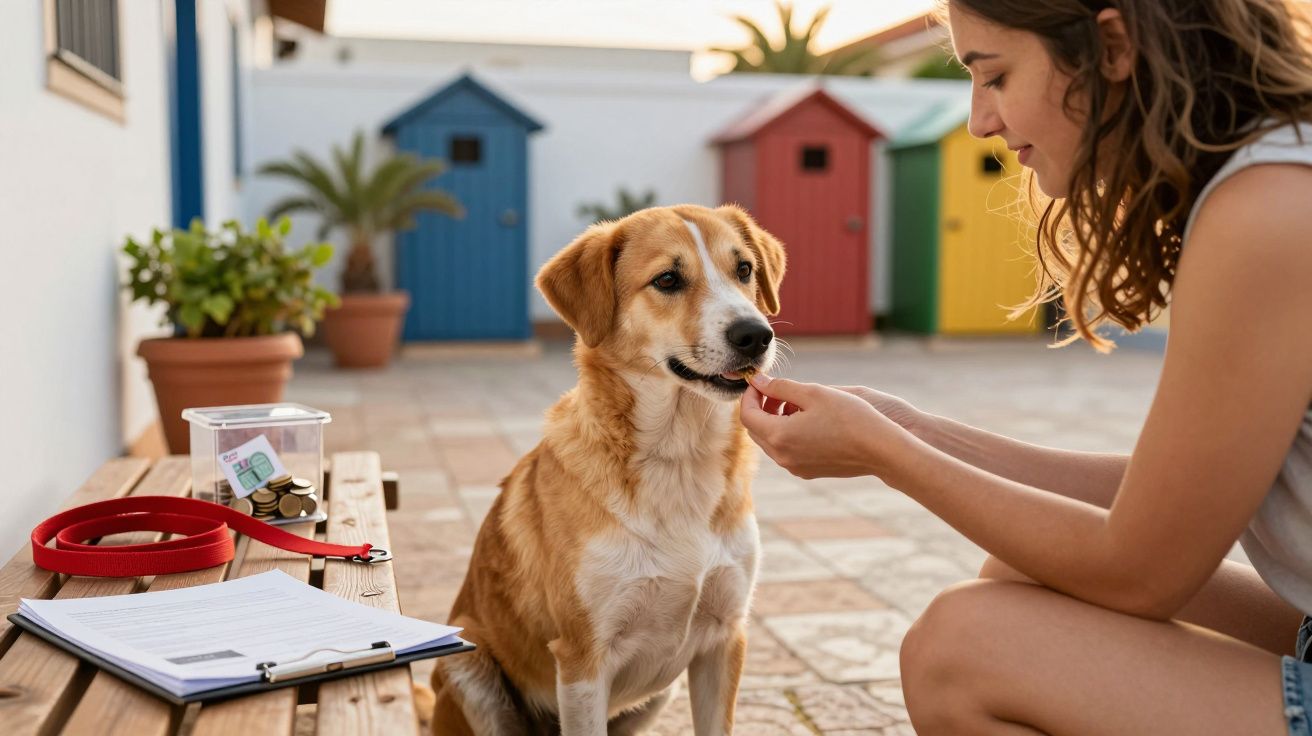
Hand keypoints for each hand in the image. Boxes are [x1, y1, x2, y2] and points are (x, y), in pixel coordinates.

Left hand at [740, 373, 919, 480]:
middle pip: (756, 430)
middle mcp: (782, 457)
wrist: (881, 449)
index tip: (760, 381)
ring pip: (771, 441)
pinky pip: (786, 450)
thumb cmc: (850, 416)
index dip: (749, 395)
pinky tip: (807, 418)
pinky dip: (787, 432)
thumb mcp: (813, 393)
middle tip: (777, 389)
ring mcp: (795, 467)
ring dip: (774, 419)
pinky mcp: (808, 471)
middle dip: (761, 407)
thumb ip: (780, 386)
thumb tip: (758, 381)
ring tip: (795, 401)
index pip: (747, 415)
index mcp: (779, 436)